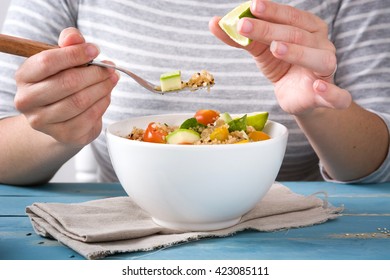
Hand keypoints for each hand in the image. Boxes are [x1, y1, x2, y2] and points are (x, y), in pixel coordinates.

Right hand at [14, 28, 118, 146]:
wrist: (60, 120)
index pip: (48, 61)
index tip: (96, 50)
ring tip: (111, 80)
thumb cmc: (62, 83)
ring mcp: (43, 121)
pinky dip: (103, 104)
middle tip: (110, 68)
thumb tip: (74, 37)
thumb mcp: (63, 61)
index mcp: (24, 76)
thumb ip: (69, 44)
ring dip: (102, 88)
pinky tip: (106, 96)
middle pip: (67, 82)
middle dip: (95, 73)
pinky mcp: (63, 135)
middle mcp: (27, 100)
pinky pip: (89, 117)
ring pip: (80, 101)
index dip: (75, 54)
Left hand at [210, 0, 350, 114]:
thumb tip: (214, 22)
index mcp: (308, 28)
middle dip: (270, 30)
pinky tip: (318, 87)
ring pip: (319, 59)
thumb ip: (241, 38)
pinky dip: (332, 92)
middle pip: (297, 35)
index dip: (271, 11)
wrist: (299, 96)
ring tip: (275, 48)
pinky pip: (339, 95)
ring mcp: (327, 69)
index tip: (250, 6)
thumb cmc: (282, 66)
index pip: (290, 16)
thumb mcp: (260, 51)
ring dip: (297, 52)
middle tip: (244, 26)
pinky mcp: (329, 95)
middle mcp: (321, 44)